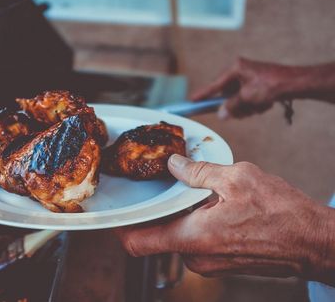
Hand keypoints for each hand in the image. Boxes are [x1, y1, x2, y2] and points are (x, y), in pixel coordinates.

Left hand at [116, 155, 334, 284]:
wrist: (314, 242)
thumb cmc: (282, 214)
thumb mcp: (237, 178)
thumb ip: (199, 172)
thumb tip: (175, 165)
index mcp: (193, 237)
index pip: (138, 242)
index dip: (120, 227)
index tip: (115, 212)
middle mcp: (197, 256)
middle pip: (157, 234)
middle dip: (157, 210)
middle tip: (162, 185)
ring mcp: (209, 262)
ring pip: (177, 236)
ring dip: (179, 214)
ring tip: (193, 190)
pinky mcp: (221, 261)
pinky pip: (195, 240)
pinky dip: (194, 221)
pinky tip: (210, 203)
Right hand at [191, 58, 292, 118]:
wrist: (295, 83)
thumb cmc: (270, 86)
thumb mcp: (246, 98)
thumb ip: (231, 106)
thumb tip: (221, 114)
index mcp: (235, 68)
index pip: (214, 85)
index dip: (202, 95)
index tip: (191, 101)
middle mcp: (241, 71)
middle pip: (227, 95)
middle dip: (235, 105)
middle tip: (241, 111)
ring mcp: (250, 78)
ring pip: (238, 99)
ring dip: (246, 107)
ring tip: (258, 106)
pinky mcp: (258, 85)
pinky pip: (248, 99)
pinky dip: (254, 105)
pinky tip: (265, 104)